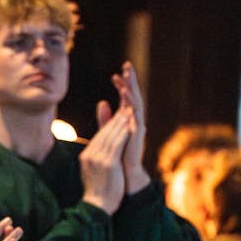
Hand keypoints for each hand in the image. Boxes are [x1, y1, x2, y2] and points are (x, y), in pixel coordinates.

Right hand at [80, 106, 131, 214]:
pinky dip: (123, 133)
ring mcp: (98, 158)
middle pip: (104, 133)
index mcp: (86, 156)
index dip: (109, 125)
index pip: (99, 137)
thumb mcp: (96, 173)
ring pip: (110, 136)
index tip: (118, 117)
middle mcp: (90, 155)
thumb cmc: (99, 193)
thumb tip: (101, 154)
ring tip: (128, 112)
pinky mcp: (108, 162)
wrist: (97, 207)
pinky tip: (130, 126)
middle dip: (115, 120)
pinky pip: (117, 143)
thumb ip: (99, 159)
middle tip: (125, 109)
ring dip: (120, 123)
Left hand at [107, 62, 150, 193]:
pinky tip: (128, 101)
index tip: (115, 73)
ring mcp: (137, 128)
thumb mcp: (110, 133)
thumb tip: (102, 102)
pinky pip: (136, 120)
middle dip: (130, 81)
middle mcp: (135, 121)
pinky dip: (133, 110)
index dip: (122, 85)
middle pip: (133, 96)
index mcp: (128, 119)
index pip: (125, 97)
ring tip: (126, 79)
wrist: (126, 175)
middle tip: (126, 65)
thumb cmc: (119, 154)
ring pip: (136, 105)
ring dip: (131, 92)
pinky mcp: (137, 137)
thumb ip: (106, 118)